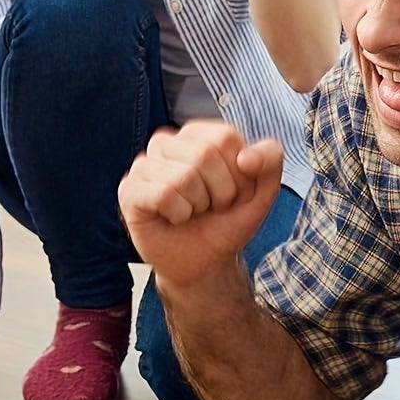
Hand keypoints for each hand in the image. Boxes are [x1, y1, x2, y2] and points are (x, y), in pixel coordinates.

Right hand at [118, 121, 283, 289]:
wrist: (204, 264)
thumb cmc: (225, 223)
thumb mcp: (261, 193)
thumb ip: (270, 161)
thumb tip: (246, 157)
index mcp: (197, 135)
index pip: (225, 137)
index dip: (238, 173)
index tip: (232, 193)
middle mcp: (166, 143)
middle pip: (204, 154)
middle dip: (220, 192)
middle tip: (211, 207)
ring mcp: (144, 165)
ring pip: (184, 176)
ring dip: (198, 206)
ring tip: (191, 212)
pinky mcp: (129, 190)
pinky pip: (163, 194)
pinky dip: (178, 214)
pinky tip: (173, 218)